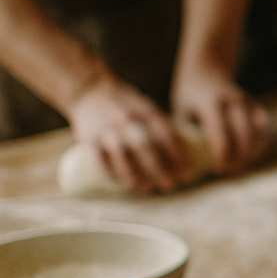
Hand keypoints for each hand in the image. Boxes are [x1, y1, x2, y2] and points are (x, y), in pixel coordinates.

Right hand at [67, 76, 189, 193]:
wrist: (89, 89)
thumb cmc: (126, 105)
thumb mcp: (147, 107)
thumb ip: (161, 127)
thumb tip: (184, 156)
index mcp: (146, 112)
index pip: (166, 136)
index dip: (178, 157)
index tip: (187, 174)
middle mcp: (127, 120)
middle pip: (146, 148)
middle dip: (160, 170)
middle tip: (170, 186)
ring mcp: (107, 129)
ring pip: (122, 156)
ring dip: (136, 176)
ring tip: (147, 188)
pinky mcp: (88, 137)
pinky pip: (100, 160)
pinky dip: (112, 173)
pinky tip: (122, 182)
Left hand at [171, 66, 267, 173]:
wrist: (206, 68)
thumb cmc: (189, 94)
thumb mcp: (182, 110)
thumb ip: (188, 133)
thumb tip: (190, 162)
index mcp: (210, 103)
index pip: (220, 134)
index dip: (222, 154)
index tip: (218, 168)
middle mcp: (231, 101)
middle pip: (242, 135)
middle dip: (238, 156)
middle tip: (229, 170)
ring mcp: (246, 101)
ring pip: (256, 133)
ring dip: (250, 153)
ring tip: (239, 165)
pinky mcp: (255, 104)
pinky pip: (262, 128)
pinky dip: (258, 143)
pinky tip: (249, 155)